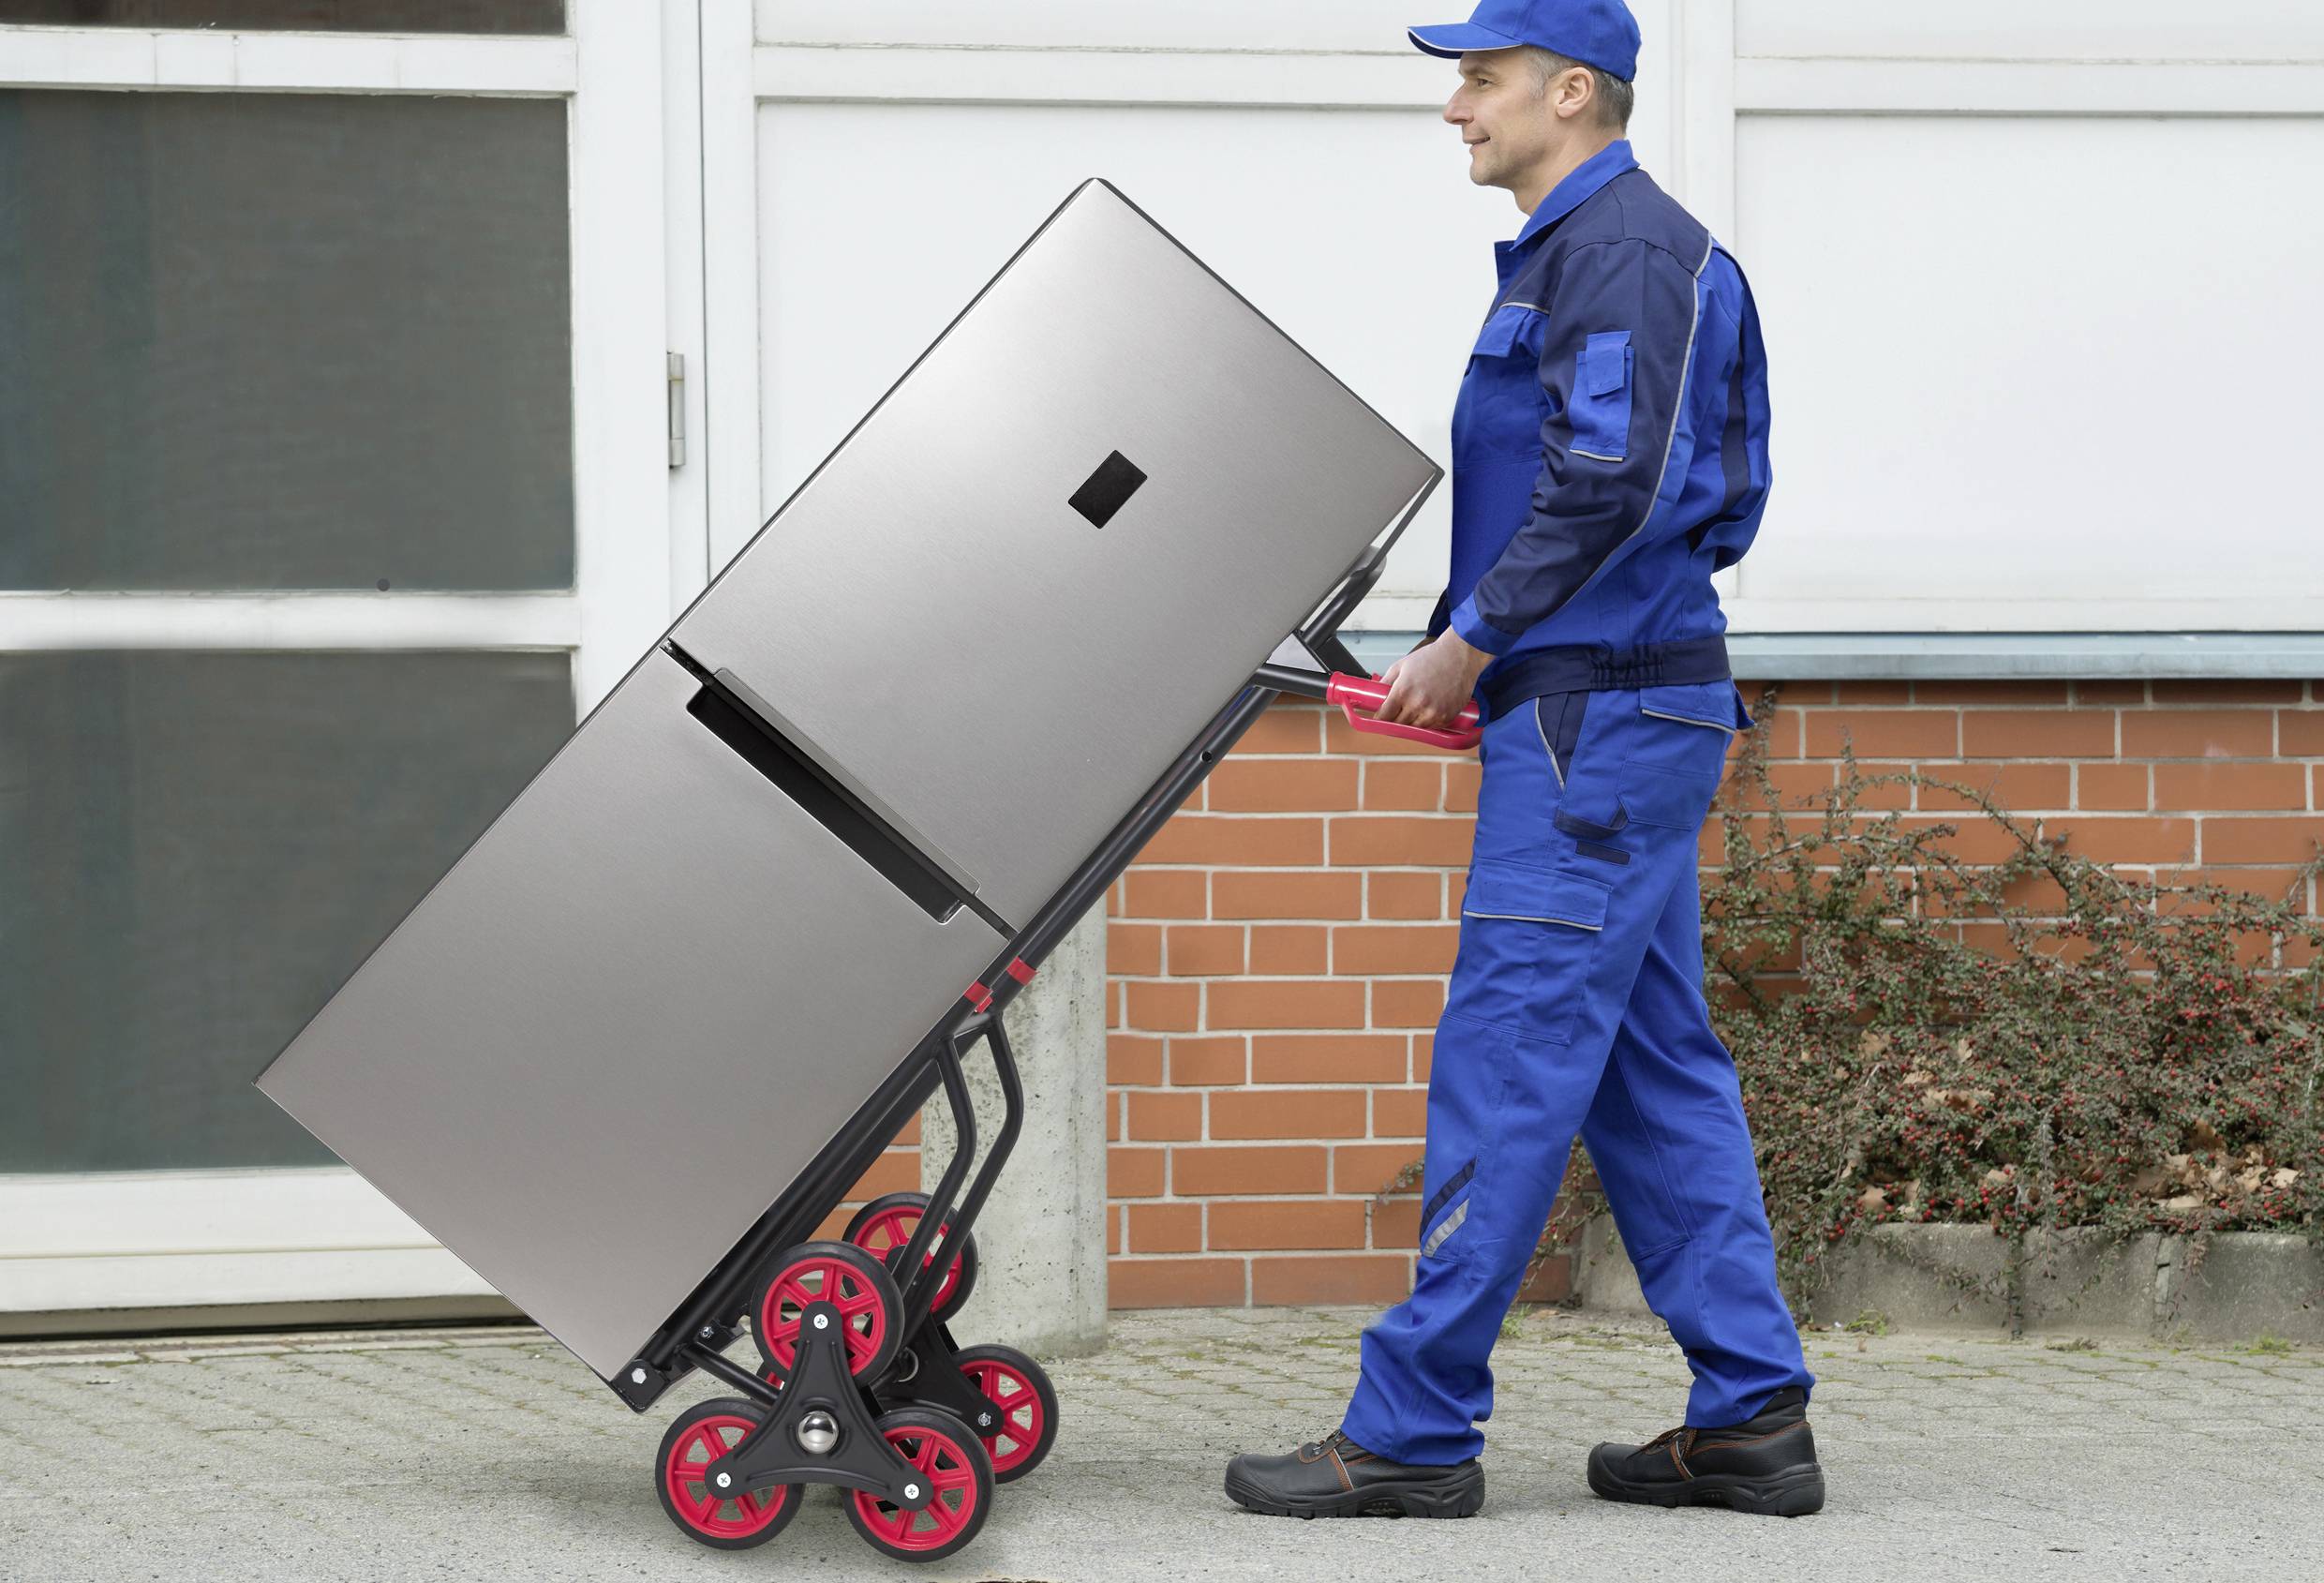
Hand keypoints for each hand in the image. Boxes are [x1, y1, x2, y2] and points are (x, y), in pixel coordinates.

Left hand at [1374, 632, 1491, 728]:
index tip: (1381, 717)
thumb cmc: (1431, 658)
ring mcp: (1433, 713)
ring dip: (1413, 722)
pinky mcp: (1447, 717)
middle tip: (1398, 711)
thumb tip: (1375, 695)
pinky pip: (1432, 727)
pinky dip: (1428, 722)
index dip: (1380, 717)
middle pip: (1398, 725)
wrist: (1459, 655)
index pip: (1384, 716)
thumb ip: (1385, 682)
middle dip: (1396, 719)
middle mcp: (1417, 705)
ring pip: (1415, 729)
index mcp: (1402, 691)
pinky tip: (1430, 709)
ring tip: (1416, 707)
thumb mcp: (1401, 665)